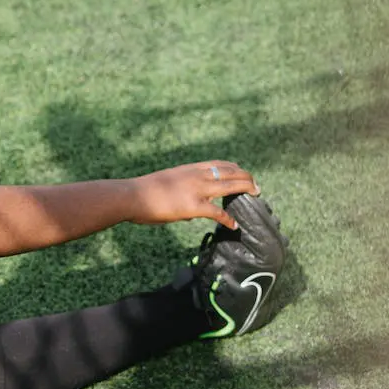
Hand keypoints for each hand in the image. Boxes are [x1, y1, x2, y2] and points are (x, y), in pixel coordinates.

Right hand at [129, 161, 258, 229]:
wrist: (131, 195)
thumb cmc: (141, 192)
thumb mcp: (165, 184)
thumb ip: (180, 193)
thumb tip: (190, 212)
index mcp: (188, 169)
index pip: (219, 164)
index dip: (235, 168)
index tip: (242, 173)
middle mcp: (196, 175)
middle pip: (231, 171)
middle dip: (247, 178)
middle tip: (257, 186)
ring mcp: (196, 190)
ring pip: (231, 185)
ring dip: (247, 189)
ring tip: (256, 195)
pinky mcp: (193, 206)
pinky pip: (217, 212)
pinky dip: (228, 218)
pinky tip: (234, 224)